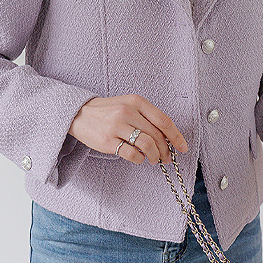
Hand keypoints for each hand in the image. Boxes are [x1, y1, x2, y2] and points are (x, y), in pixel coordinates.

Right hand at [68, 94, 188, 164]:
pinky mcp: (108, 141)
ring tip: (154, 160)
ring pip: (147, 145)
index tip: (183, 148)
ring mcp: (117, 126)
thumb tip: (168, 138)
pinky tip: (139, 159)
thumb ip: (147, 118)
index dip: (176, 136)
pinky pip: (132, 154)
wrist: (79, 114)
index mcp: (137, 102)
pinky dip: (139, 159)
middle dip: (166, 150)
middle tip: (166, 158)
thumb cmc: (109, 111)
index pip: (164, 121)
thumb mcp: (129, 106)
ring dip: (155, 156)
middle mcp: (128, 112)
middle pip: (157, 135)